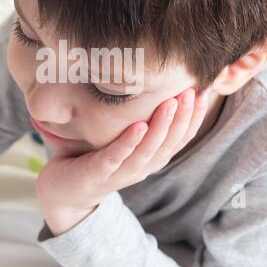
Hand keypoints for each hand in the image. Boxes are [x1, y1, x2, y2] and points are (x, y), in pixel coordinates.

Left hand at [36, 87, 208, 234]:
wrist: (62, 192)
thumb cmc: (93, 157)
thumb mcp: (121, 136)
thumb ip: (136, 115)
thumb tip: (148, 74)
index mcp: (150, 158)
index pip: (180, 138)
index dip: (195, 118)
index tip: (204, 93)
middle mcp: (141, 168)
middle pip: (170, 144)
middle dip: (184, 118)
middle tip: (193, 93)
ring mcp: (121, 173)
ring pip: (148, 151)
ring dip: (162, 127)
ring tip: (171, 103)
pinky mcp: (99, 174)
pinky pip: (117, 157)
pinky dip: (129, 142)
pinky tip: (138, 126)